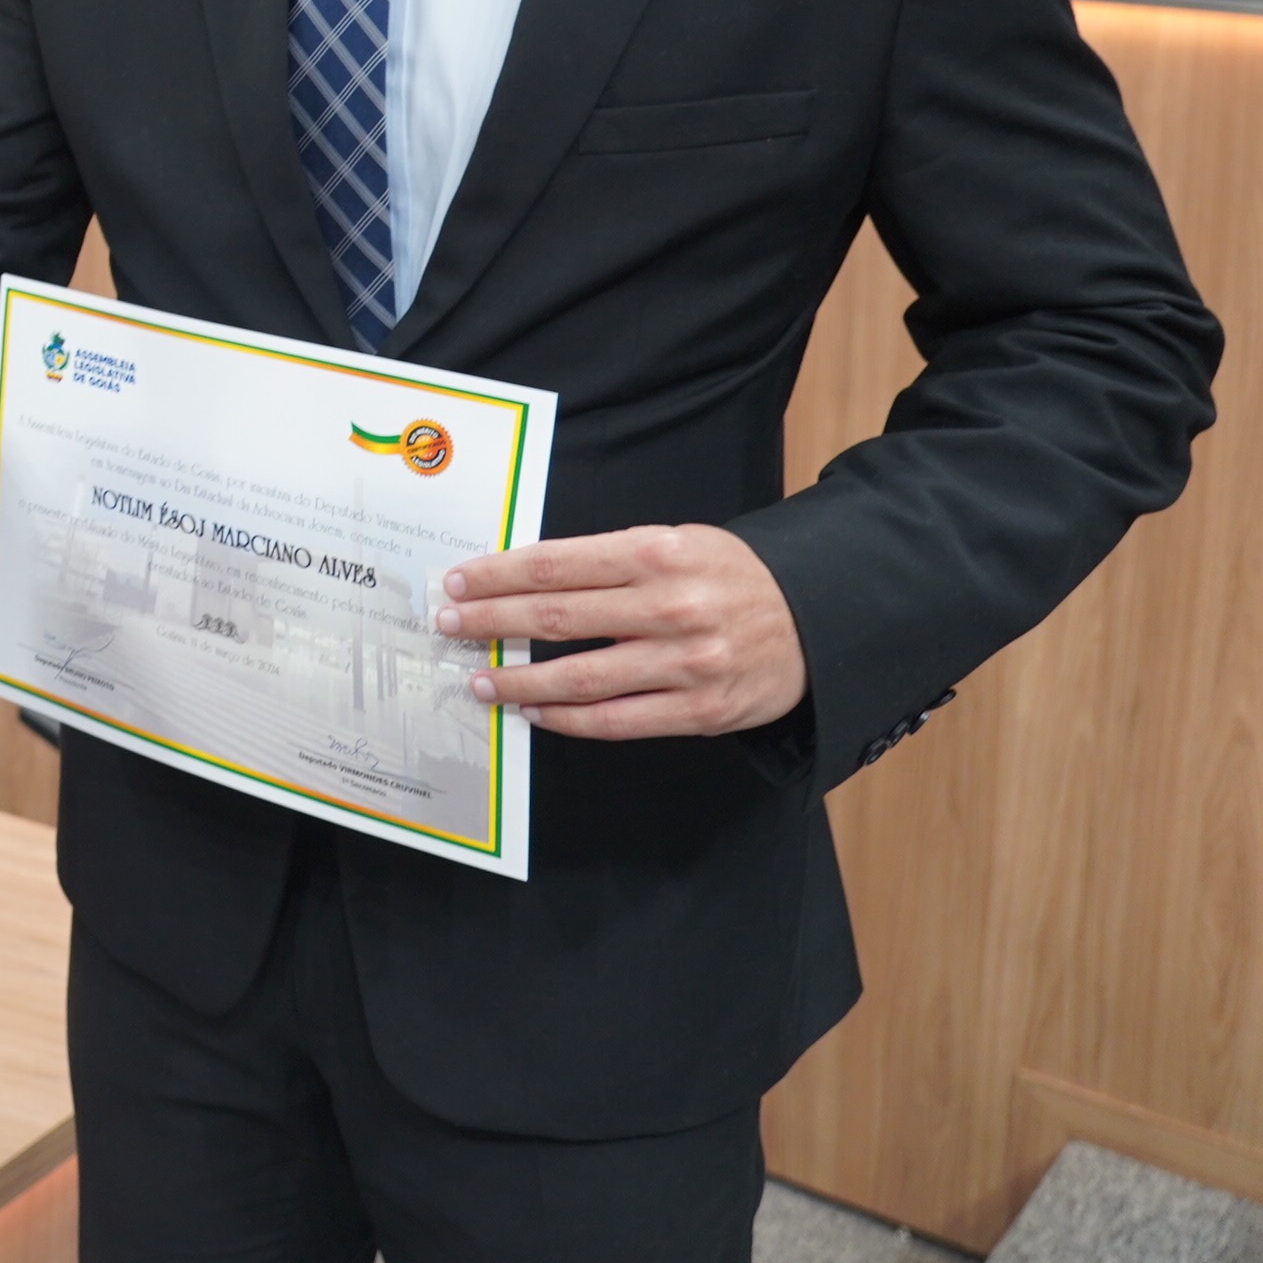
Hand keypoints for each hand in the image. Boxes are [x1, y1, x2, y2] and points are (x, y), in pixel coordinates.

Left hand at [433, 524, 805, 738]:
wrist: (814, 619)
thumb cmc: (727, 576)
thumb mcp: (673, 542)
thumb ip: (606, 560)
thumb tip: (522, 577)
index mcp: (656, 553)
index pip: (554, 565)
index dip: (496, 576)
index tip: (457, 582)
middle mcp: (669, 607)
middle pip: (556, 619)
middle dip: (490, 622)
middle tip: (448, 626)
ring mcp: (685, 664)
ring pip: (579, 678)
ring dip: (518, 681)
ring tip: (479, 679)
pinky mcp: (699, 711)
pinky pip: (616, 721)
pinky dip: (566, 719)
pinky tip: (533, 711)